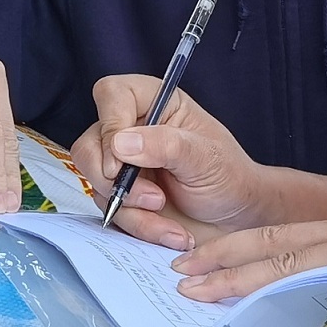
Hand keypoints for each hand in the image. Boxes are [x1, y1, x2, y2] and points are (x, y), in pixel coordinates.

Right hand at [70, 75, 270, 250]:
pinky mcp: (122, 199)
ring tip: (166, 212)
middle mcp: (132, 131)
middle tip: (151, 197)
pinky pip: (110, 213)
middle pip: (89, 144)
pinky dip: (139, 226)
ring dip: (131, 208)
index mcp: (155, 103)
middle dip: (113, 178)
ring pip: (96, 185)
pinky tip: (170, 231)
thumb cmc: (229, 177)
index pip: (111, 95)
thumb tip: (120, 143)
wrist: (238, 220)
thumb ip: (166, 145)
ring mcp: (123, 167)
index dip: (110, 123)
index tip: (121, 157)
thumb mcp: (206, 157)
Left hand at [170, 147, 326, 300]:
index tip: (217, 264)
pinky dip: (280, 288)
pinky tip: (249, 301)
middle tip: (179, 273)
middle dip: (224, 260)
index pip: (298, 244)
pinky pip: (316, 274)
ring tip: (190, 284)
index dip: (253, 253)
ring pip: (281, 258)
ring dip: (233, 273)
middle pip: (274, 245)